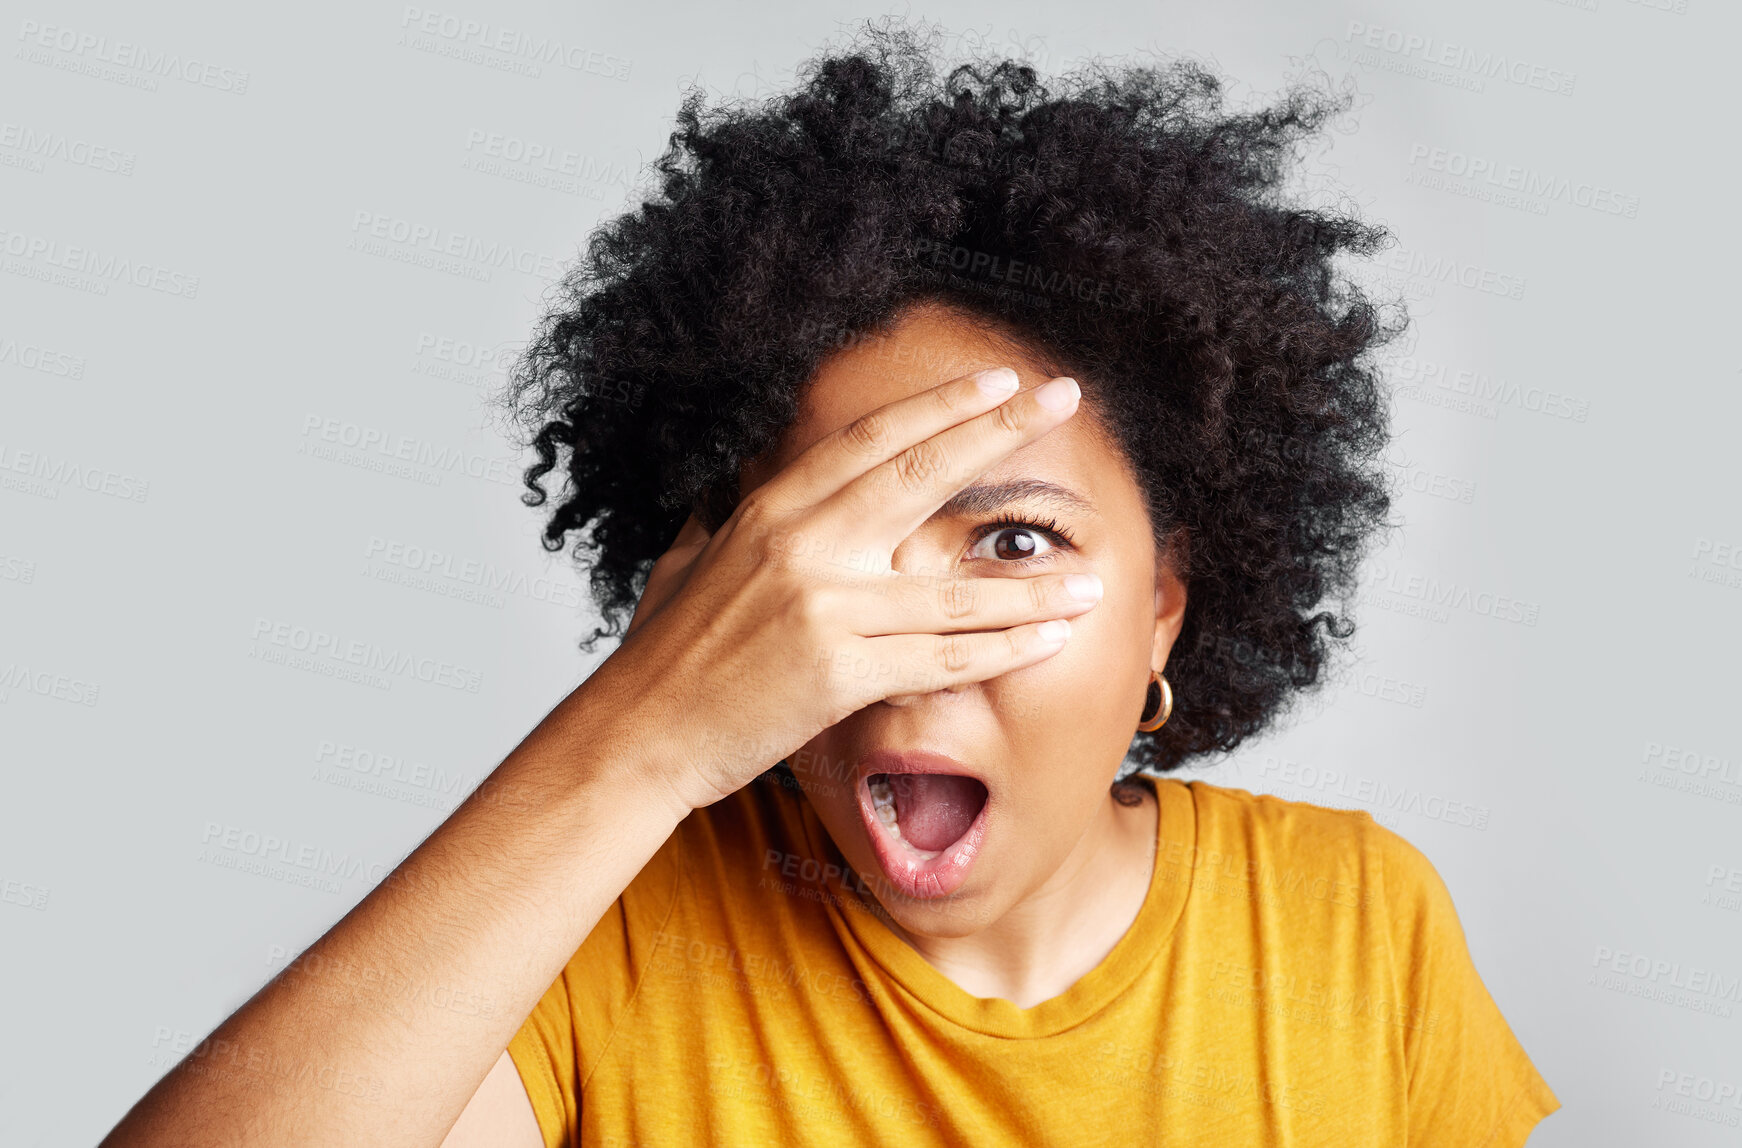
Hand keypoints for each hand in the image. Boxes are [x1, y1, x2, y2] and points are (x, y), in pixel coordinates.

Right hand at [585, 367, 1100, 815]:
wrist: (638, 734)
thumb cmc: (662, 655)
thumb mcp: (692, 560)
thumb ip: (729, 518)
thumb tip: (741, 485)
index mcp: (771, 508)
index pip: (873, 440)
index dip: (942, 405)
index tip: (999, 381)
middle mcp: (804, 544)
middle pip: (924, 475)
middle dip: (1001, 431)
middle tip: (1064, 395)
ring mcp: (826, 607)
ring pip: (954, 588)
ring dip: (1032, 583)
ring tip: (1093, 574)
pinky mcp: (840, 673)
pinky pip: (944, 660)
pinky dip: (1005, 651)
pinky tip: (1051, 639)